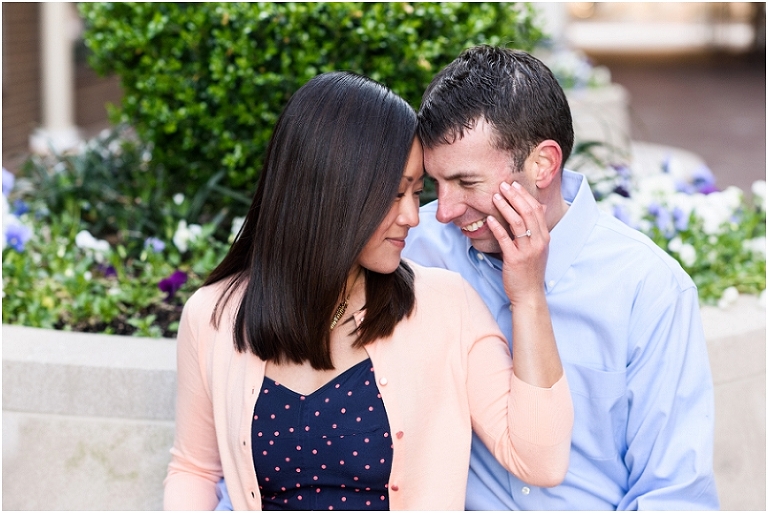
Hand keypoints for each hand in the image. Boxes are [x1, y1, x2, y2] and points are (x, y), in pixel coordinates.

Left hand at [486, 181, 549, 306]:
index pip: (537, 210)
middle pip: (528, 212)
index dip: (525, 195)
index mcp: (544, 237)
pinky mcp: (515, 259)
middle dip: (515, 196)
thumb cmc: (530, 270)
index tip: (514, 185)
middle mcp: (539, 241)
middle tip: (503, 185)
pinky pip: (506, 239)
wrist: (529, 294)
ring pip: (518, 223)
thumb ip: (537, 229)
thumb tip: (540, 207)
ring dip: (506, 207)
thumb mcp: (538, 248)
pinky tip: (490, 219)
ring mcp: (528, 250)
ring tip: (495, 197)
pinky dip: (498, 227)